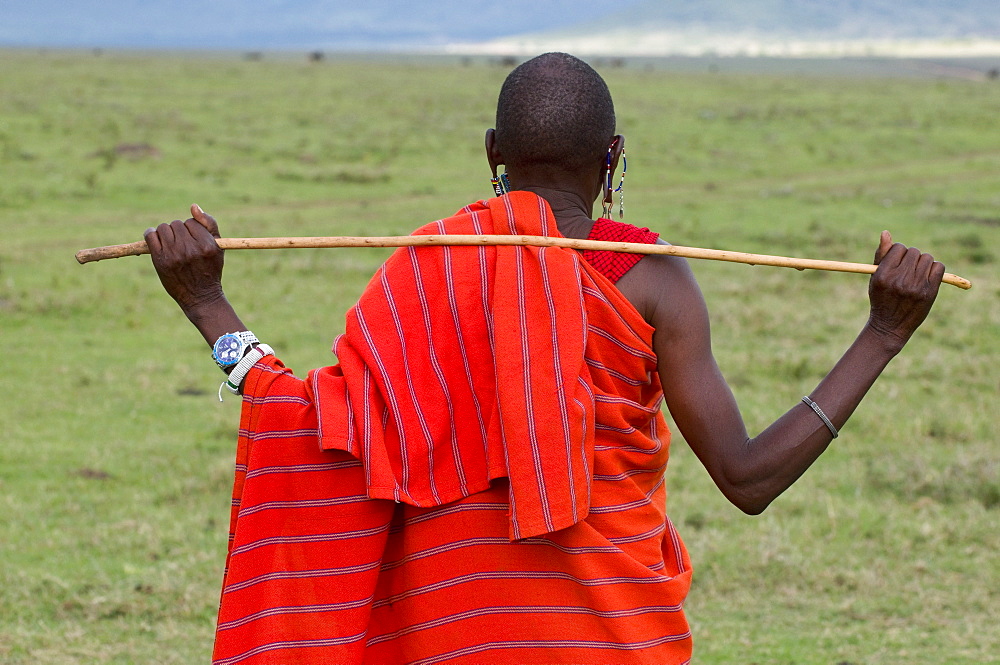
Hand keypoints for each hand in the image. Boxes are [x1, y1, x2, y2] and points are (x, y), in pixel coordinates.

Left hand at [144, 204, 225, 313]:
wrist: (201, 297)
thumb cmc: (211, 270)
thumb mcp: (218, 247)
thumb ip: (209, 224)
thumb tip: (193, 206)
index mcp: (206, 245)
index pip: (191, 222)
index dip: (191, 229)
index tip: (192, 239)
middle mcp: (190, 249)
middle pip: (176, 224)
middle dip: (178, 231)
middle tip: (181, 243)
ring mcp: (174, 255)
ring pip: (163, 228)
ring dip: (165, 232)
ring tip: (171, 243)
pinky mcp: (161, 261)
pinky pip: (150, 236)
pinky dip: (151, 234)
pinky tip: (157, 239)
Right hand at [866, 230, 945, 350]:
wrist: (890, 326)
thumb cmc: (881, 298)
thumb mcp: (875, 277)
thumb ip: (881, 255)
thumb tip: (886, 233)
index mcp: (883, 275)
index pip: (898, 248)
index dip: (899, 252)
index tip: (897, 262)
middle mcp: (899, 280)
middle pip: (914, 252)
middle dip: (911, 258)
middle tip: (907, 270)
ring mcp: (915, 286)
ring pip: (927, 258)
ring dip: (923, 263)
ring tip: (916, 274)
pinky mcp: (929, 292)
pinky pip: (939, 267)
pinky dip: (934, 269)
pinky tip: (926, 278)